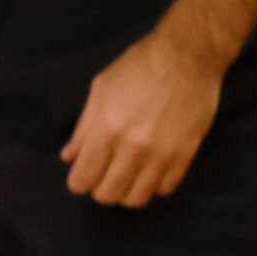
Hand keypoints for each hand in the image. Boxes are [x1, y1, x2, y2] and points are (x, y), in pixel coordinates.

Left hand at [61, 29, 222, 207]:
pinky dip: (153, 185)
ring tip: (126, 176)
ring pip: (137, 198)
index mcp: (106, 129)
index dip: (78, 182)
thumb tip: (69, 157)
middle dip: (100, 189)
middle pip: (108, 194)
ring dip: (127, 191)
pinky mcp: (186, 155)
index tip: (82, 176)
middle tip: (104, 175)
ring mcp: (162, 154)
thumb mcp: (100, 90)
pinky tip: (149, 170)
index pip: (84, 179)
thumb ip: (83, 128)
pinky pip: (165, 189)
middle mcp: (133, 148)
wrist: (187, 57)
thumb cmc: (138, 68)